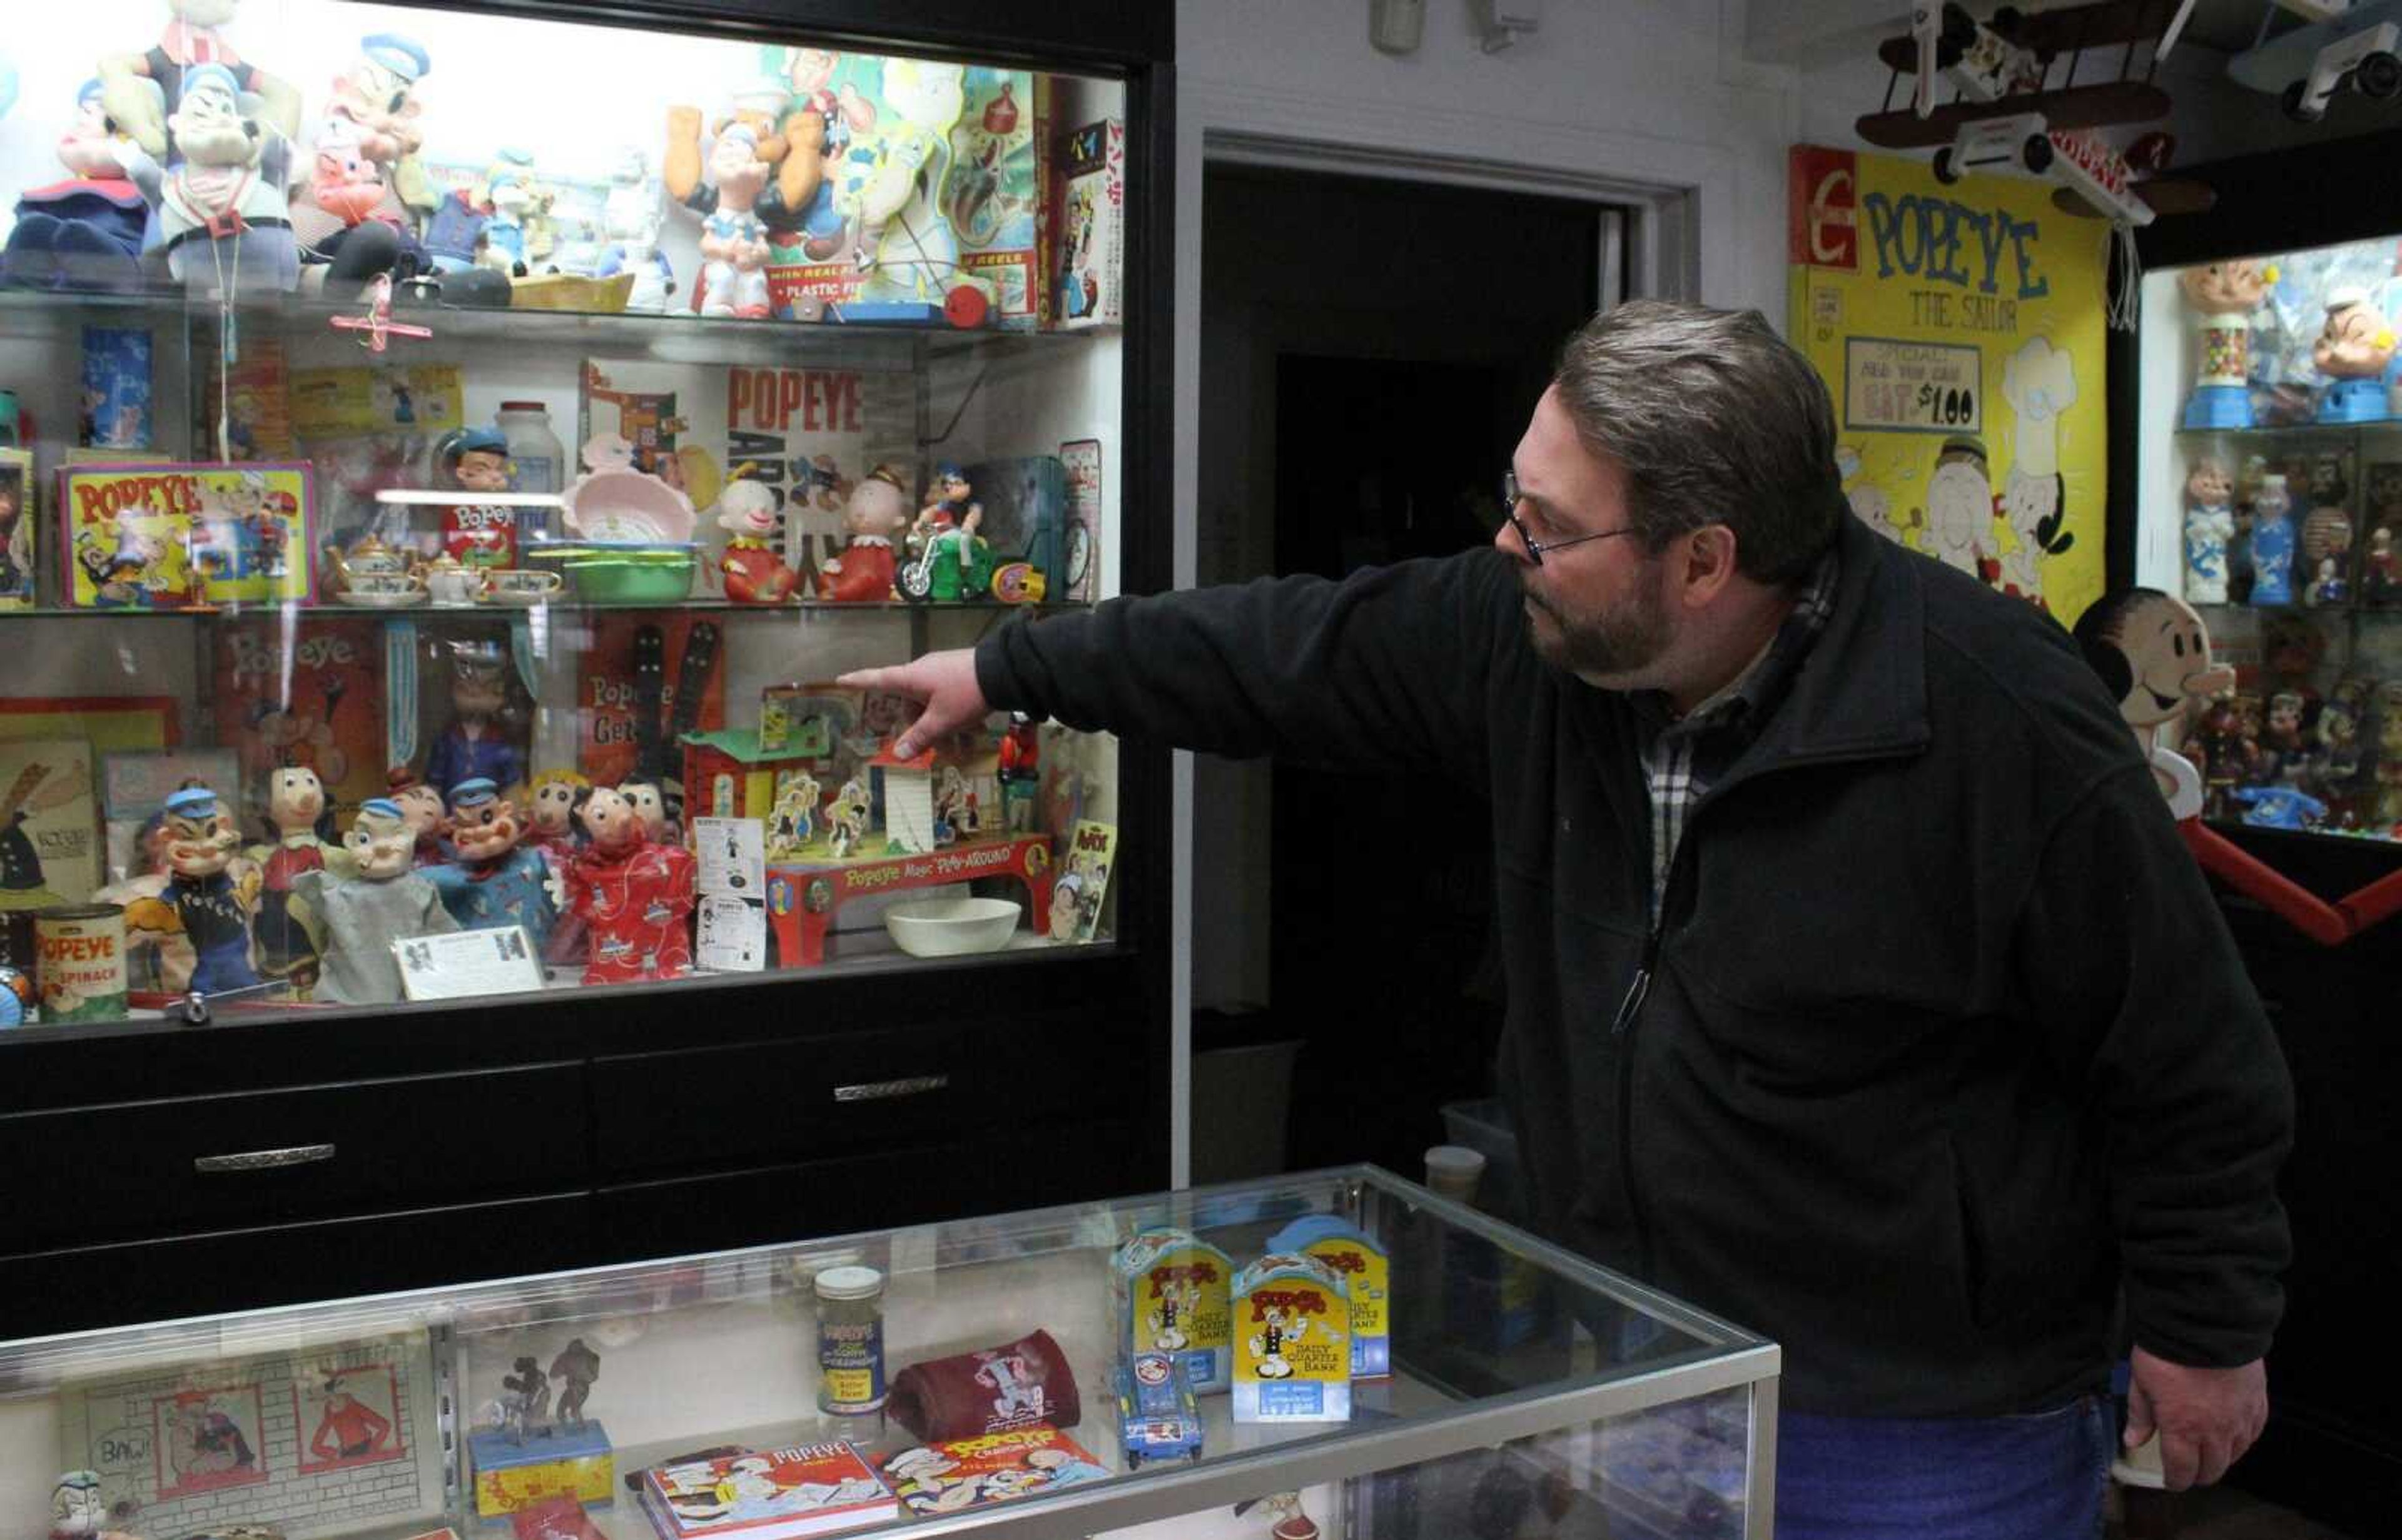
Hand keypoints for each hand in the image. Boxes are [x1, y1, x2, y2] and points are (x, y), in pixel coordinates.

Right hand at [837, 649, 985, 758]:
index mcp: (911, 678)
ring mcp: (941, 671)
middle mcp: (922, 671)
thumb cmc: (965, 694)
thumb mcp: (942, 721)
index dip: (858, 681)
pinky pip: (947, 698)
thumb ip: (920, 738)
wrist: (1003, 670)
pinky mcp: (958, 673)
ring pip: (931, 704)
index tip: (840, 679)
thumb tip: (897, 754)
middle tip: (940, 748)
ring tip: (961, 745)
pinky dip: (953, 716)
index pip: (877, 679)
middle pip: (910, 704)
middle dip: (922, 728)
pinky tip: (972, 730)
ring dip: (942, 726)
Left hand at [2125, 1346, 2267, 1489]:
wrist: (2207, 1325)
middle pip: (2212, 1470)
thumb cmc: (2169, 1351)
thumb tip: (2133, 1441)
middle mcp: (2215, 1432)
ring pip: (2235, 1455)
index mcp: (2182, 1429)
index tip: (2172, 1480)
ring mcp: (2240, 1419)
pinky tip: (2234, 1436)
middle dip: (2198, 1473)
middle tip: (2188, 1468)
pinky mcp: (2258, 1403)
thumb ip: (2140, 1416)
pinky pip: (2253, 1434)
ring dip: (2221, 1458)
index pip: (2182, 1471)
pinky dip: (2242, 1440)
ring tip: (2209, 1453)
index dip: (2176, 1481)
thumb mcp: (2142, 1382)